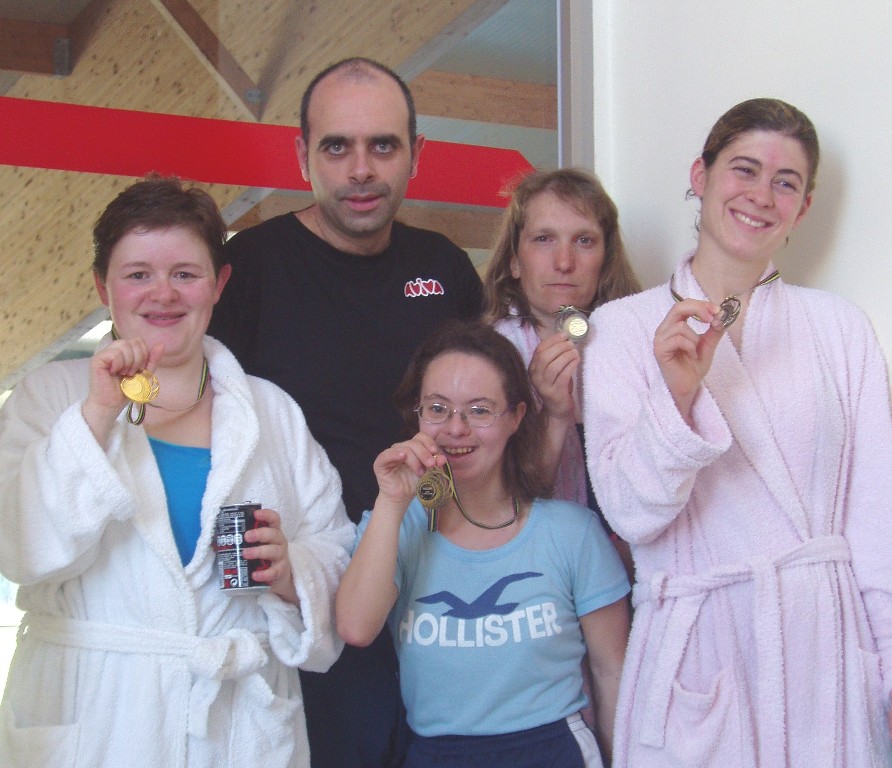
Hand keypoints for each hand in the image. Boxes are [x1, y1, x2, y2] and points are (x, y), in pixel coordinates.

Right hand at [87, 338, 163, 410]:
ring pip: (124, 345)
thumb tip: (161, 345)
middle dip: (138, 359)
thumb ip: (152, 360)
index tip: (139, 370)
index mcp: (124, 351)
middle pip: (133, 342)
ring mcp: (104, 353)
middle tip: (131, 373)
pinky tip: (115, 373)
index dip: (144, 355)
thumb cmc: (126, 390)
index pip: (139, 341)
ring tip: (124, 374)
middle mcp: (114, 349)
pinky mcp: (97, 360)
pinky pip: (114, 353)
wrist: (112, 404)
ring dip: (129, 362)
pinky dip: (119, 364)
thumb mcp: (144, 374)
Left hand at [243, 508, 296, 602]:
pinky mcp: (281, 571)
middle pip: (274, 534)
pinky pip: (274, 571)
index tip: (256, 514)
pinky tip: (254, 575)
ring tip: (245, 554)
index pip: (274, 519)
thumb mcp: (253, 546)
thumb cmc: (261, 557)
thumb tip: (214, 541)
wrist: (276, 577)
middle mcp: (279, 542)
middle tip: (246, 536)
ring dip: (259, 551)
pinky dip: (264, 573)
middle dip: (260, 533)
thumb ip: (238, 542)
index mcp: (272, 532)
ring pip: (274, 551)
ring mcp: (281, 556)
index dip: (266, 514)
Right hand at [373, 432, 443, 507]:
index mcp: (412, 447)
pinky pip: (386, 455)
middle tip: (431, 465)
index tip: (436, 453)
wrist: (401, 498)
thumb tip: (443, 458)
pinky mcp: (380, 463)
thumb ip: (434, 463)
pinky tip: (402, 457)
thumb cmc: (413, 482)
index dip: (429, 443)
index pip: (421, 437)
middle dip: (424, 454)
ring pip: (404, 449)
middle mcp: (401, 448)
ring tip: (420, 473)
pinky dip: (395, 454)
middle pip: (414, 443)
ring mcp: (390, 454)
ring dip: (415, 460)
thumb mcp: (427, 471)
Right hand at [528, 332, 579, 421]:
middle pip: (545, 357)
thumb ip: (554, 355)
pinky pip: (563, 376)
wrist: (558, 408)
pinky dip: (571, 365)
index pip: (539, 350)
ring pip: (554, 366)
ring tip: (575, 352)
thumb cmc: (557, 384)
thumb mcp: (552, 369)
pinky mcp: (555, 393)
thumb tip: (565, 338)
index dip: (552, 340)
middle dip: (559, 347)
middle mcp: (535, 377)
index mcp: (533, 368)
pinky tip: (577, 360)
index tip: (564, 335)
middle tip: (571, 343)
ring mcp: (544, 386)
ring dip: (566, 356)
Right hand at [653, 299, 723, 424]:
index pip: (684, 305)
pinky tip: (691, 356)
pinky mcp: (659, 350)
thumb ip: (714, 330)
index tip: (718, 310)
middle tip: (713, 318)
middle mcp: (663, 330)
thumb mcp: (708, 344)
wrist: (688, 387)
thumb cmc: (693, 366)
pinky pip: (678, 340)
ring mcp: (660, 340)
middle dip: (699, 310)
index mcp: (673, 325)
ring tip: (695, 351)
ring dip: (695, 339)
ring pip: (681, 327)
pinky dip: (690, 347)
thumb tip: (722, 315)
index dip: (701, 305)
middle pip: (678, 307)